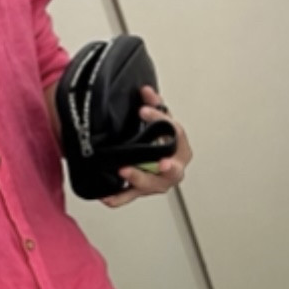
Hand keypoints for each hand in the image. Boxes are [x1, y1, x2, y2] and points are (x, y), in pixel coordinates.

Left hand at [101, 86, 192, 208]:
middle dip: (167, 165)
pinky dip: (119, 198)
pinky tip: (107, 197)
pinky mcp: (142, 190)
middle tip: (160, 162)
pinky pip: (131, 196)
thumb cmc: (162, 142)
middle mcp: (173, 168)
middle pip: (173, 169)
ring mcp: (159, 182)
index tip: (143, 110)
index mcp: (181, 148)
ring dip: (139, 179)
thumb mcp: (160, 121)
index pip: (176, 132)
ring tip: (124, 171)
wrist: (160, 161)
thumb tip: (145, 90)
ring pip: (153, 185)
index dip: (160, 119)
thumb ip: (154, 104)